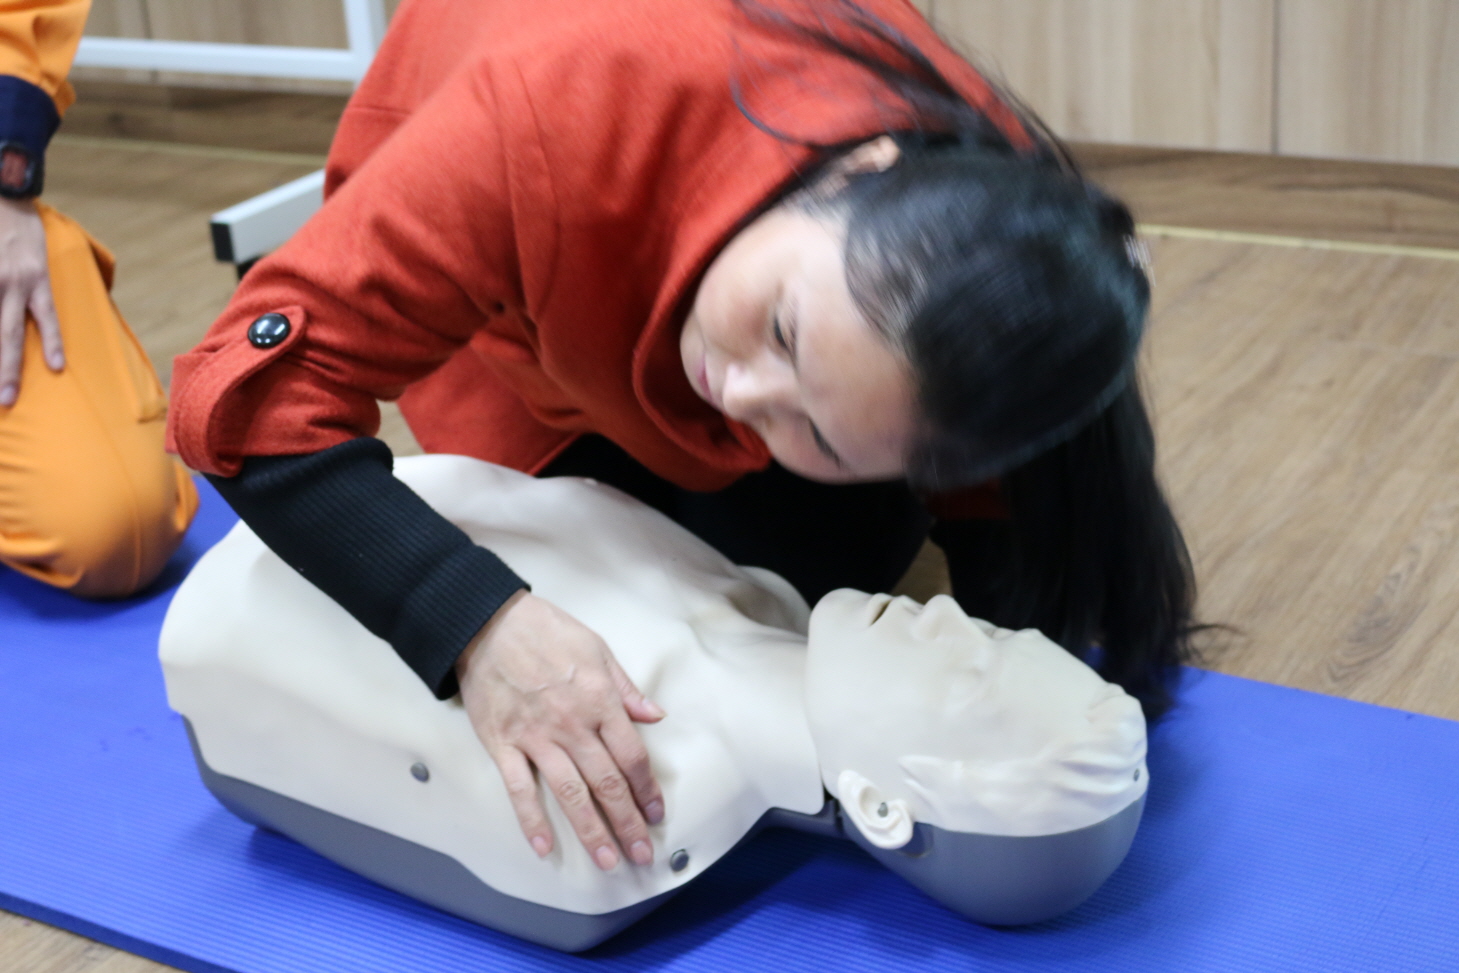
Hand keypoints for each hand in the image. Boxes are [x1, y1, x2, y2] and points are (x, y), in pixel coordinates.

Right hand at [0, 197, 62, 406]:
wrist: (1, 193)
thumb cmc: (22, 228)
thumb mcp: (41, 256)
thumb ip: (38, 288)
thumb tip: (38, 317)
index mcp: (36, 279)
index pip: (47, 318)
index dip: (51, 343)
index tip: (55, 368)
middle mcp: (12, 282)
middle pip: (7, 335)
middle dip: (6, 370)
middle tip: (6, 399)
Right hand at [456, 590, 666, 869]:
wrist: (487, 622)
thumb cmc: (546, 630)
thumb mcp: (598, 648)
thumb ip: (626, 688)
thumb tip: (654, 716)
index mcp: (599, 700)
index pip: (631, 756)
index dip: (647, 789)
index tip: (656, 813)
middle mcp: (572, 725)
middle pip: (606, 783)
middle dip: (627, 822)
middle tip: (641, 854)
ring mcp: (536, 737)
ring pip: (570, 793)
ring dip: (591, 830)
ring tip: (607, 861)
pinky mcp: (503, 744)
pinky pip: (519, 789)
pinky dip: (531, 820)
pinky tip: (544, 847)